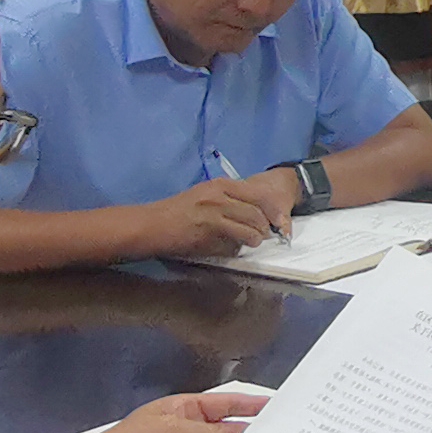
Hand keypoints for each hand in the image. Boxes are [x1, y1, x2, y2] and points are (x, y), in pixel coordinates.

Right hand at [147, 177, 284, 256]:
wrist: (152, 224)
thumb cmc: (177, 211)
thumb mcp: (204, 195)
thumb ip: (228, 199)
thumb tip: (251, 212)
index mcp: (221, 185)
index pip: (259, 194)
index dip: (272, 209)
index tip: (278, 220)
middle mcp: (220, 196)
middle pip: (257, 211)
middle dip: (267, 226)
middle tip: (267, 234)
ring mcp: (215, 213)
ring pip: (250, 227)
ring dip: (256, 238)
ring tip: (254, 241)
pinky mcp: (209, 232)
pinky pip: (234, 241)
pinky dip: (239, 247)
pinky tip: (236, 248)